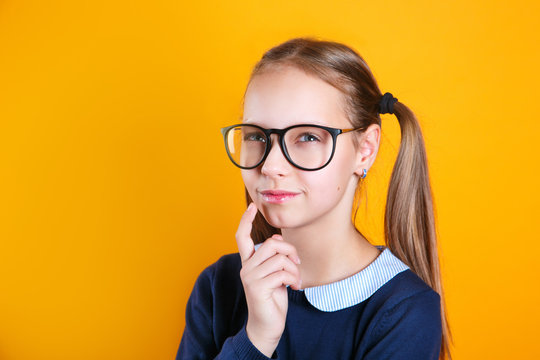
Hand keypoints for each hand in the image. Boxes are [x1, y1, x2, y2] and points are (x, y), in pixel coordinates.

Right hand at [235, 202, 301, 356]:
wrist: (267, 326)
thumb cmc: (272, 299)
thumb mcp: (275, 274)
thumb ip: (273, 257)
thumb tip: (275, 238)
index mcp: (248, 263)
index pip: (241, 237)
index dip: (246, 220)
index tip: (253, 206)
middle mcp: (246, 267)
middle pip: (271, 243)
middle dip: (291, 251)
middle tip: (297, 265)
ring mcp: (250, 277)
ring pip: (279, 257)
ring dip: (294, 269)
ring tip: (296, 280)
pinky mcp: (257, 287)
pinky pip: (282, 272)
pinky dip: (293, 278)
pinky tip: (294, 287)